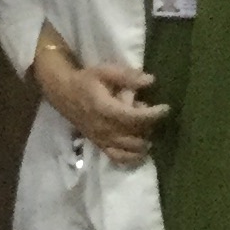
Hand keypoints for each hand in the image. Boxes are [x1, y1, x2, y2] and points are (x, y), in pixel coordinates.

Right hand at [35, 38, 168, 167]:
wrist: (63, 93)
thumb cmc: (85, 80)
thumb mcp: (105, 71)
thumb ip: (128, 76)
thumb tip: (151, 80)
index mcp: (105, 109)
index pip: (134, 117)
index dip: (153, 115)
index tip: (165, 108)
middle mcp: (104, 128)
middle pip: (135, 135)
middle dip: (149, 126)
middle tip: (151, 113)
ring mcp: (102, 139)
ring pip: (130, 149)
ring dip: (144, 141)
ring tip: (146, 128)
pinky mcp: (100, 145)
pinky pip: (118, 158)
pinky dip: (132, 158)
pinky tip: (141, 150)